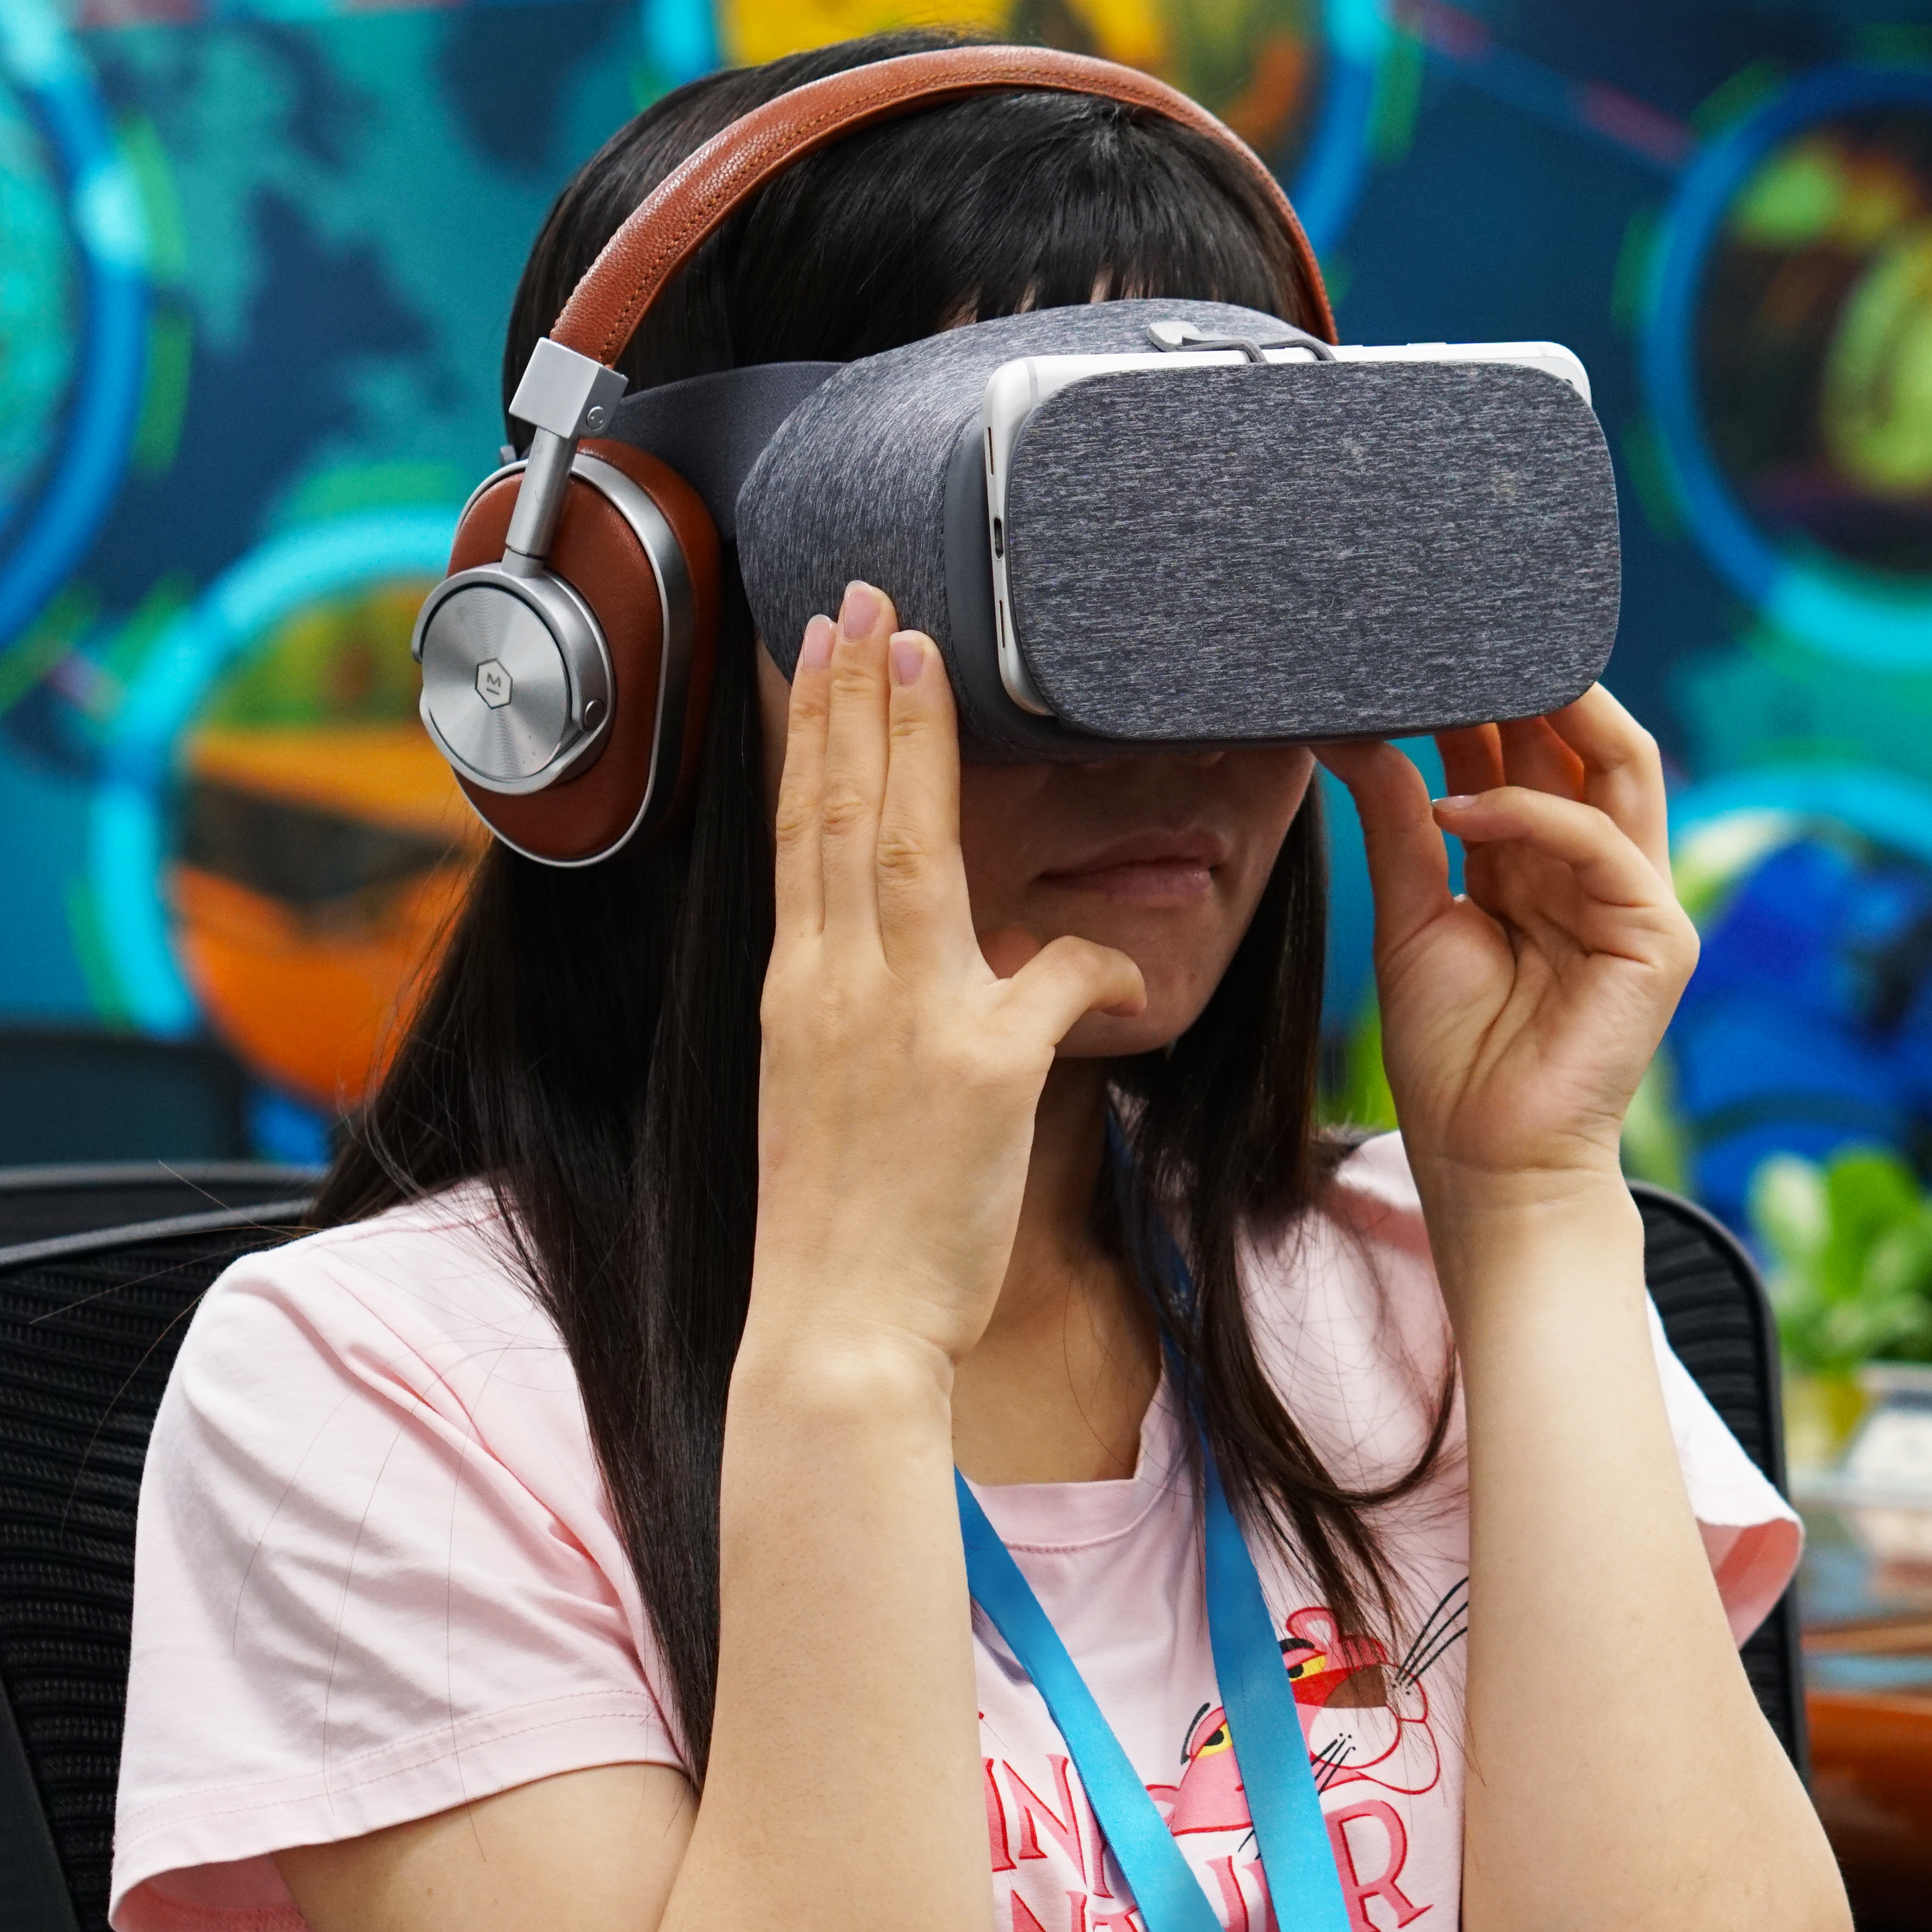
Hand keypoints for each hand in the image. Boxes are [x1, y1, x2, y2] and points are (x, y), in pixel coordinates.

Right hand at [748, 585, 1144, 1375]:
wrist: (835, 1333)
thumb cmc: (845, 1230)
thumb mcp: (839, 1098)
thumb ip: (882, 1017)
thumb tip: (944, 973)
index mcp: (798, 992)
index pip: (802, 834)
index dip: (817, 734)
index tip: (822, 646)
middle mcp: (837, 988)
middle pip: (843, 815)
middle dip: (857, 698)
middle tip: (869, 598)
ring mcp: (903, 1020)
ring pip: (908, 853)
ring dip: (913, 745)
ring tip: (918, 650)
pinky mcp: (979, 1070)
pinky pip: (1059, 981)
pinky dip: (1099, 965)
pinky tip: (1132, 966)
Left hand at [1319, 689, 1695, 1201]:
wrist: (1485, 1166)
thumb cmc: (1454, 1059)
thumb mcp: (1411, 917)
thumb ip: (1399, 824)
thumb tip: (1355, 734)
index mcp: (1547, 866)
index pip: (1540, 753)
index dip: (1496, 698)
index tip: (1430, 649)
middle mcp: (1599, 873)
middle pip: (1588, 743)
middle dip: (1533, 685)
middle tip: (1457, 633)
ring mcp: (1636, 902)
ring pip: (1619, 768)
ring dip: (1551, 715)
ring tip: (1472, 676)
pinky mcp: (1655, 938)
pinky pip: (1600, 843)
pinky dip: (1531, 813)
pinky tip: (1458, 808)